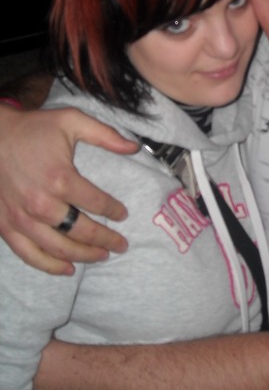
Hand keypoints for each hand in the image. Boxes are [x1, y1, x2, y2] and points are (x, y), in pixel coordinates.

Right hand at [0, 105, 137, 274]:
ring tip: (102, 256)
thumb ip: (105, 135)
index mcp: (60, 179)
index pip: (97, 203)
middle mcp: (42, 203)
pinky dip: (49, 265)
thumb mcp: (72, 121)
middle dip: (105, 239)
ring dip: (83, 255)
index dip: (114, 210)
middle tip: (121, 245)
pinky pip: (29, 253)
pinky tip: (67, 269)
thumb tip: (134, 147)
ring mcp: (22, 217)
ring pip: (58, 247)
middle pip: (81, 231)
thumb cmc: (33, 128)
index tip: (123, 214)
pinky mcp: (6, 225)